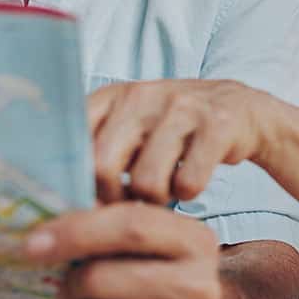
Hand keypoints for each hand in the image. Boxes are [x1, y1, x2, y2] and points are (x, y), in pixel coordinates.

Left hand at [25, 202, 220, 298]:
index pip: (131, 224)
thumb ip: (113, 227)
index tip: (33, 244)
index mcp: (196, 239)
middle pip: (102, 274)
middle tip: (65, 285)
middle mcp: (200, 282)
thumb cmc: (152, 286)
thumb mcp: (145, 250)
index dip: (76, 231)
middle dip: (70, 279)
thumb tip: (54, 222)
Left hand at [89, 79, 270, 204]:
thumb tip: (56, 194)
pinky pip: (187, 182)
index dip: (75, 180)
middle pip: (102, 167)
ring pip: (145, 182)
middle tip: (128, 204)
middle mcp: (144, 95)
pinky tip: (189, 182)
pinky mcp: (217, 126)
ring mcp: (182, 107)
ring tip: (163, 191)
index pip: (72, 143)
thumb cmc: (172, 127)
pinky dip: (187, 193)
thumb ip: (94, 145)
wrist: (242, 110)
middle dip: (112, 198)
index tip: (88, 198)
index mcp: (115, 95)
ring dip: (154, 199)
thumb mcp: (130, 123)